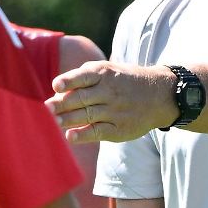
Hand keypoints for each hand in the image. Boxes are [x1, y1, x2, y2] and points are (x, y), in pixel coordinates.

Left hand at [45, 61, 177, 142]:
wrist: (160, 95)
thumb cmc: (123, 81)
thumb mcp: (107, 70)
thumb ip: (83, 78)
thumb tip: (56, 91)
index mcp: (104, 74)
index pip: (84, 77)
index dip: (69, 81)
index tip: (56, 86)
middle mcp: (109, 91)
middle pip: (82, 98)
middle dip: (63, 104)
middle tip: (47, 109)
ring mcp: (115, 111)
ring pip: (88, 115)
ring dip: (69, 119)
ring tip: (54, 122)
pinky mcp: (119, 128)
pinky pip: (99, 132)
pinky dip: (84, 135)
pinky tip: (70, 136)